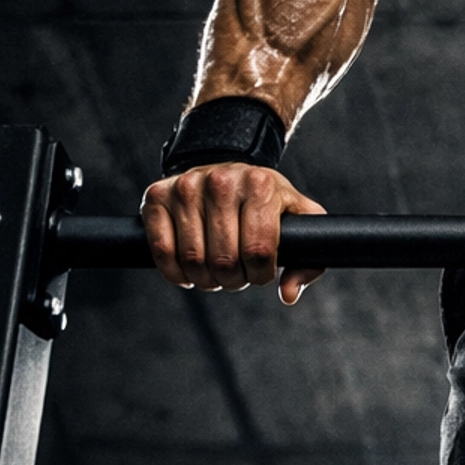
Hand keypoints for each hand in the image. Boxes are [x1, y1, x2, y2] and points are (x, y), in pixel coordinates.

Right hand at [141, 163, 327, 305]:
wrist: (224, 169)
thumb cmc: (264, 200)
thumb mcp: (297, 219)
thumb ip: (307, 258)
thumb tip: (288, 295)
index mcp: (260, 185)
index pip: (259, 251)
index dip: (260, 275)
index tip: (259, 273)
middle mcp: (221, 181)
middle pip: (225, 261)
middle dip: (233, 280)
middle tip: (235, 275)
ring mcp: (186, 186)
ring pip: (193, 260)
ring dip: (205, 280)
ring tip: (214, 272)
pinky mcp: (157, 195)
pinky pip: (162, 251)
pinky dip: (175, 273)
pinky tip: (188, 272)